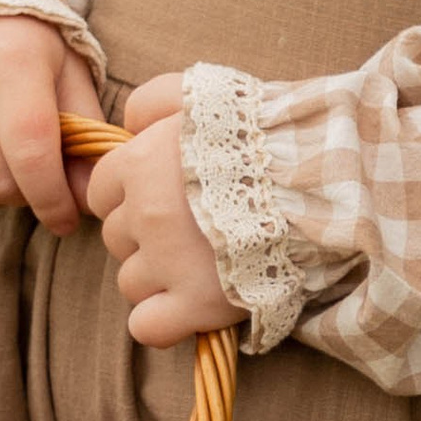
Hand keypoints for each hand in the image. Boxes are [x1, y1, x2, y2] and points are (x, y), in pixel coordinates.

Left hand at [85, 73, 243, 348]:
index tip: (162, 198)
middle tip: (191, 229)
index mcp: (140, 163)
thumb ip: (153, 100)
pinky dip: (162, 322)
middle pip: (116, 239)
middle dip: (145, 237)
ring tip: (201, 263)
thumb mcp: (205, 93)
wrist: (319, 180)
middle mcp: (145, 214)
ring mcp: (168, 263)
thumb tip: (128, 124)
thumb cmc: (263, 132)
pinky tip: (188, 306)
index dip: (129, 197)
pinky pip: (148, 327)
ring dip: (157, 278)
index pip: (100, 192)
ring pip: (130, 282)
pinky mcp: (197, 305)